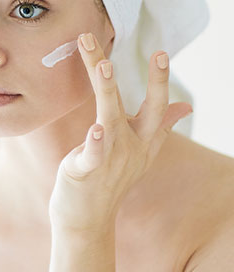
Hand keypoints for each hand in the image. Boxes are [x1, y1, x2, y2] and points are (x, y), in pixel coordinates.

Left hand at [48, 32, 191, 235]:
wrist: (86, 219)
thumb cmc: (109, 180)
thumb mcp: (140, 153)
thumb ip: (160, 127)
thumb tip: (186, 106)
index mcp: (142, 140)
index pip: (157, 106)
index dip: (160, 81)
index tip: (161, 52)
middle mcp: (130, 147)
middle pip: (143, 109)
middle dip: (154, 82)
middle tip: (160, 53)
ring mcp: (109, 159)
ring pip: (110, 119)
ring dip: (108, 92)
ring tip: (105, 66)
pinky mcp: (85, 170)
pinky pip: (92, 155)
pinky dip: (95, 144)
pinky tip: (96, 130)